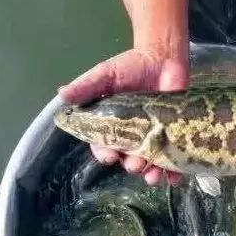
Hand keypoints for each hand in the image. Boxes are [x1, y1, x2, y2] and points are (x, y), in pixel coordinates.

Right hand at [58, 49, 188, 185]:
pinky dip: (173, 173)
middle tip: (136, 164)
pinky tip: (174, 177)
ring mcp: (152, 138)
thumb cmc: (131, 66)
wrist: (163, 58)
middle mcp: (130, 137)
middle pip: (127, 160)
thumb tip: (61, 95)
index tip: (110, 155)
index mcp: (110, 126)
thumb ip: (86, 87)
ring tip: (153, 175)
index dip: (105, 154)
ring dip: (150, 174)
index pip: (102, 146)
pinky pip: (172, 161)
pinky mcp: (171, 137)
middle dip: (131, 165)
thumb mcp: (105, 74)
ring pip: (149, 165)